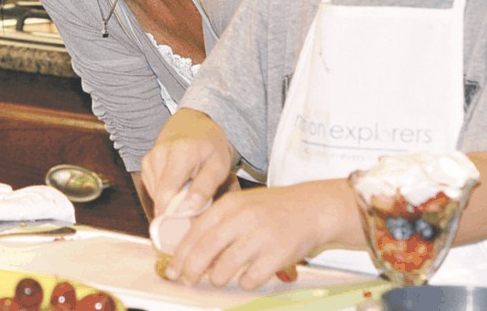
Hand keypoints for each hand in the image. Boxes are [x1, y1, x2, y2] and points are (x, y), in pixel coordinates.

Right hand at [141, 108, 237, 218]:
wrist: (194, 125)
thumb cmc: (209, 147)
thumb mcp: (218, 166)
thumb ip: (204, 188)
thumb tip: (188, 209)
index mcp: (181, 153)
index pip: (167, 192)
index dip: (172, 214)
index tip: (183, 228)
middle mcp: (160, 154)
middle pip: (160, 197)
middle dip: (175, 210)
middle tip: (193, 213)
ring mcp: (150, 159)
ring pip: (157, 196)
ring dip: (171, 201)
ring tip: (187, 192)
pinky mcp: (145, 164)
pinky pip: (154, 190)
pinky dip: (166, 194)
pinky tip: (178, 185)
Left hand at [164, 179, 353, 289]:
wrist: (314, 207)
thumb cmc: (274, 209)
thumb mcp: (243, 206)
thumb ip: (219, 225)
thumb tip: (195, 255)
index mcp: (231, 204)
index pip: (197, 230)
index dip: (182, 252)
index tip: (173, 268)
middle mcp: (244, 217)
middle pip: (206, 248)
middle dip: (191, 269)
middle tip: (187, 280)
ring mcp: (261, 235)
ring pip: (226, 266)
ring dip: (217, 278)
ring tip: (219, 279)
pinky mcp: (278, 253)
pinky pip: (251, 277)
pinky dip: (245, 282)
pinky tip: (248, 277)